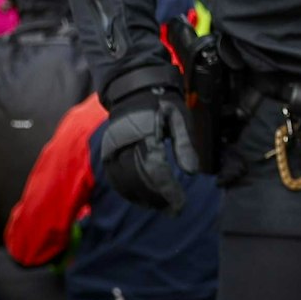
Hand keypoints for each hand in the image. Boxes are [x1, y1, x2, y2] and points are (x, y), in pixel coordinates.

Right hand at [99, 88, 198, 212]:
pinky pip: (115, 178)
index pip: (156, 170)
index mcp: (145, 134)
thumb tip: (192, 172)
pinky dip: (128, 192)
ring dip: (143, 198)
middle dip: (157, 198)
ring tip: (162, 207)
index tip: (180, 205)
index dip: (168, 190)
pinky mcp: (108, 153)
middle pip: (139, 180)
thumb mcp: (179, 116)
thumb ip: (184, 144)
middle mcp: (124, 144)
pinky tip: (142, 200)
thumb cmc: (161, 102)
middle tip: (174, 210)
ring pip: (125, 183)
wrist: (133, 89)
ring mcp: (113, 149)